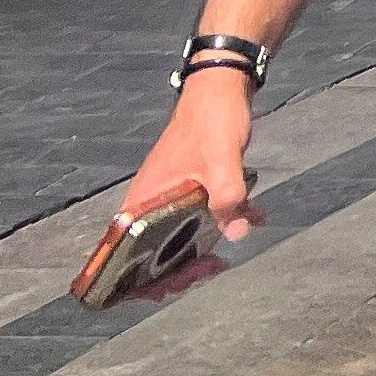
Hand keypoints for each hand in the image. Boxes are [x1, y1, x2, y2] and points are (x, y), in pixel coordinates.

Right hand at [108, 73, 259, 298]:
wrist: (222, 86)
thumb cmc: (212, 121)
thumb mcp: (221, 161)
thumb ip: (229, 197)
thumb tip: (236, 233)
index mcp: (141, 202)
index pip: (122, 256)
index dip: (136, 282)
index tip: (167, 289)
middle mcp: (149, 203)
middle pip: (152, 253)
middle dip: (179, 270)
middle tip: (211, 270)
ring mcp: (169, 195)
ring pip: (178, 237)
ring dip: (201, 250)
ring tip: (225, 258)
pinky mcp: (191, 186)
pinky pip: (200, 215)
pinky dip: (222, 221)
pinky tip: (254, 217)